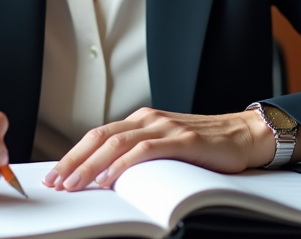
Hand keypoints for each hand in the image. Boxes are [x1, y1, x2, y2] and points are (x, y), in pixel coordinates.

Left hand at [42, 107, 271, 190]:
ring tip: (74, 183)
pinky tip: (110, 178)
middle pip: (100, 137)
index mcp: (142, 120)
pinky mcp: (182, 141)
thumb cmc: (207, 146)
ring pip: (116, 143)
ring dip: (91, 165)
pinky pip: (145, 150)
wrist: (245, 135)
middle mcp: (148, 118)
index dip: (74, 154)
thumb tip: (108, 177)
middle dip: (73, 160)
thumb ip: (141, 155)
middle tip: (55, 181)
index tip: (55, 173)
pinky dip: (123, 165)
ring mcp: (164, 127)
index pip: (98, 135)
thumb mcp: (167, 147)